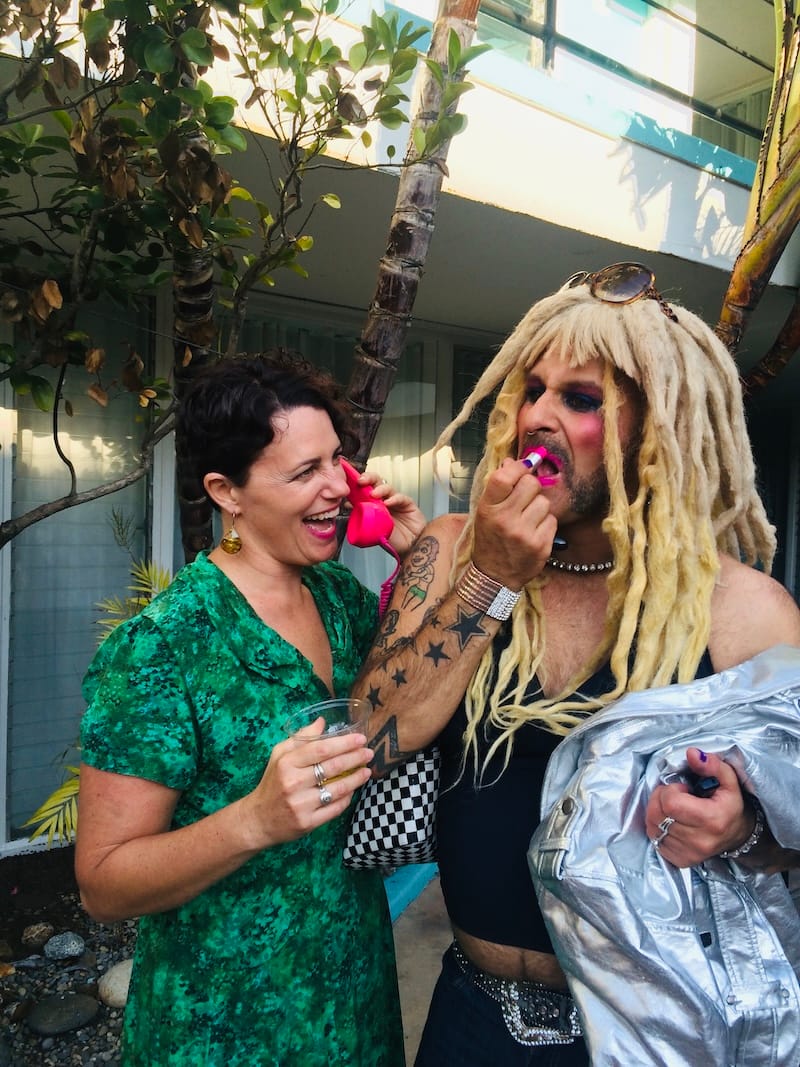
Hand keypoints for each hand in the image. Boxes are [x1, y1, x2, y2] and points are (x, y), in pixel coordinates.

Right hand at [240, 725, 372, 847]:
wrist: (258, 820)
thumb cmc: (272, 782)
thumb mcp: (279, 755)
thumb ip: (300, 738)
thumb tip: (322, 722)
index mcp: (286, 763)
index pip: (321, 749)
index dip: (344, 743)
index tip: (360, 738)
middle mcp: (293, 782)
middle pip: (333, 767)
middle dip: (355, 758)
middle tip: (368, 753)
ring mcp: (301, 804)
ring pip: (337, 789)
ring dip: (356, 779)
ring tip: (366, 771)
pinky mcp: (307, 823)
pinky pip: (334, 808)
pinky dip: (347, 798)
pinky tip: (353, 790)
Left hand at [357, 470, 426, 555]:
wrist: (409, 545)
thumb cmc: (390, 537)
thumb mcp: (370, 528)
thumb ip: (360, 516)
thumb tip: (346, 505)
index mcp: (373, 503)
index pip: (365, 488)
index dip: (357, 483)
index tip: (350, 483)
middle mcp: (383, 499)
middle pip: (375, 482)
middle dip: (368, 478)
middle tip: (361, 481)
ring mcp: (395, 500)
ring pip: (387, 487)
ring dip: (379, 489)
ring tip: (373, 494)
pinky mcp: (407, 503)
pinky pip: (401, 498)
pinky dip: (394, 499)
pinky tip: (388, 503)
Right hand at [472, 457, 557, 588]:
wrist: (494, 576)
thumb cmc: (490, 539)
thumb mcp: (485, 512)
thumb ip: (499, 488)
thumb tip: (513, 461)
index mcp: (488, 509)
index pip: (504, 477)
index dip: (518, 466)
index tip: (525, 465)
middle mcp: (505, 520)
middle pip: (530, 484)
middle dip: (531, 487)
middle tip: (524, 498)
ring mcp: (524, 534)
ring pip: (544, 502)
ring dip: (539, 507)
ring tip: (528, 519)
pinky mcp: (541, 546)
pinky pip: (552, 520)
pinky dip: (545, 524)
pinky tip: (534, 532)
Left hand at [645, 747, 754, 866]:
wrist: (738, 834)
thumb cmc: (730, 805)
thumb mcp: (728, 781)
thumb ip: (712, 765)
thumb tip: (692, 753)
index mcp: (712, 819)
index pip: (670, 803)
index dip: (670, 790)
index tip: (681, 789)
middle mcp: (700, 841)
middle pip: (658, 815)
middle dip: (660, 799)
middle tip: (674, 796)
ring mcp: (689, 853)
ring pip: (652, 827)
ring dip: (656, 812)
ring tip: (672, 808)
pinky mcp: (681, 860)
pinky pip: (655, 840)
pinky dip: (657, 828)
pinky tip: (671, 822)